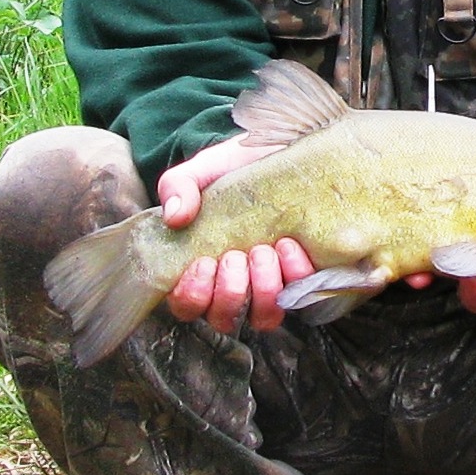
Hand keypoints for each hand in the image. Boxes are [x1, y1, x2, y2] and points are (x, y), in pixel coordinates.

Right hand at [157, 137, 314, 333]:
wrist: (279, 156)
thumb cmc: (234, 169)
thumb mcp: (202, 170)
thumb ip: (178, 186)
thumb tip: (174, 216)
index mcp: (199, 269)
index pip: (187, 306)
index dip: (193, 295)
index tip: (203, 262)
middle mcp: (232, 286)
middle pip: (223, 318)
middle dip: (230, 290)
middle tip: (236, 256)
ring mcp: (268, 286)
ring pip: (262, 318)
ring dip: (262, 289)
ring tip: (264, 251)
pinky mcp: (301, 278)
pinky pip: (299, 296)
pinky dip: (294, 274)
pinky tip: (289, 245)